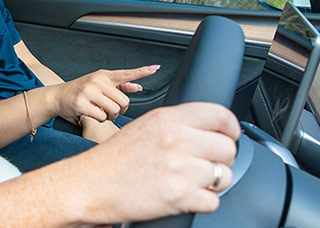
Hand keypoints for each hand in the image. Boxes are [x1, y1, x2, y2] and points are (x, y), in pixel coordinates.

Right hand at [49, 65, 158, 121]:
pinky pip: (102, 116)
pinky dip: (100, 119)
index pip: (126, 73)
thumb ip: (119, 86)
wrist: (58, 96)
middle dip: (120, 109)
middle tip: (111, 109)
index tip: (155, 68)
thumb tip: (137, 88)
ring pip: (114, 109)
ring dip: (110, 116)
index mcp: (103, 75)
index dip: (142, 71)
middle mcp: (97, 81)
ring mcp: (88, 91)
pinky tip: (93, 114)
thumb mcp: (100, 85)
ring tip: (101, 112)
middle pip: (124, 100)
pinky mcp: (81, 103)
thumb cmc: (81, 91)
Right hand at [76, 103, 240, 223]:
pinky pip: (213, 201)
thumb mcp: (144, 127)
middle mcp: (176, 140)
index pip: (220, 115)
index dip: (231, 128)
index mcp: (167, 119)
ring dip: (212, 183)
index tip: (229, 136)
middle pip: (227, 148)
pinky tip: (184, 196)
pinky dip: (202, 203)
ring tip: (190, 182)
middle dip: (221, 160)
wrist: (88, 185)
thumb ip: (176, 124)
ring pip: (224, 176)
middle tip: (204, 165)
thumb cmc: (112, 159)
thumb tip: (210, 130)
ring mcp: (179, 168)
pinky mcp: (179, 196)